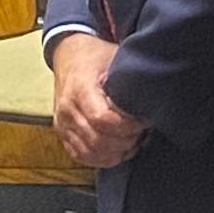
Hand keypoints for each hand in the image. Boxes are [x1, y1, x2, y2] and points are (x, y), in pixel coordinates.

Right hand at [52, 32, 144, 168]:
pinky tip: (118, 148)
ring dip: (115, 152)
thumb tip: (151, 100)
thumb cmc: (95, 56)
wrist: (69, 54)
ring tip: (132, 140)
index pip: (103, 120)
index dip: (128, 126)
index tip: (143, 120)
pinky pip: (81, 156)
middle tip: (142, 133)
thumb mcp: (115, 58)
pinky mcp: (63, 133)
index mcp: (80, 89)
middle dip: (125, 142)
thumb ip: (128, 81)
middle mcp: (67, 110)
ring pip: (90, 153)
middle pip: (98, 141)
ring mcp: (62, 124)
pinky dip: (102, 158)